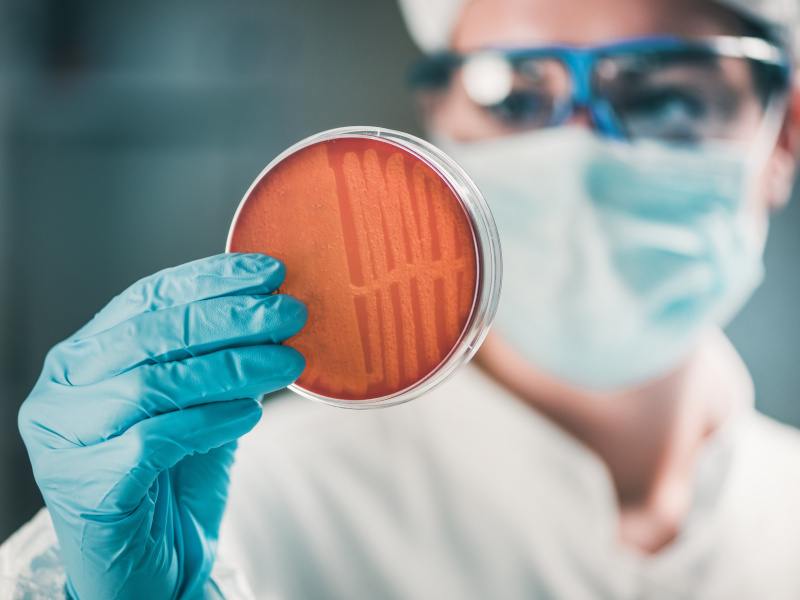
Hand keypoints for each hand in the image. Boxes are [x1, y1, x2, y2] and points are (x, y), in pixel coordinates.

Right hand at [18, 253, 306, 598]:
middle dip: (230, 318)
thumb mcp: (195, 404)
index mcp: (85, 357)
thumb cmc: (170, 479)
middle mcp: (64, 390)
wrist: (147, 566)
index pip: (147, 299)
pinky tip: (251, 413)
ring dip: (232, 367)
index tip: (268, 271)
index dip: (210, 280)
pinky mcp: (88, 485)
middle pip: (152, 334)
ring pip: (155, 383)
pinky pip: (157, 439)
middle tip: (290, 314)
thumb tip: (273, 311)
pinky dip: (211, 420)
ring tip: (287, 362)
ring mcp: (66, 438)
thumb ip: (216, 359)